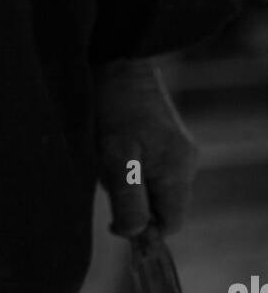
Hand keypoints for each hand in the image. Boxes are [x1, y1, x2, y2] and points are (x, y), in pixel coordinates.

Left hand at [93, 57, 197, 237]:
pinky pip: (149, 166)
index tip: (114, 213)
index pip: (170, 223)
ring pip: (152, 185)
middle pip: (161, 204)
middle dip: (132, 200)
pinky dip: (128, 164)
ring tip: (107, 152)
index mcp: (178, 170)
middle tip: (106, 172)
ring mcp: (176, 147)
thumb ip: (128, 199)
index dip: (143, 228)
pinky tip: (112, 143)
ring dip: (127, 180)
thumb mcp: (115, 156)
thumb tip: (134, 234)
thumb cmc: (115, 105)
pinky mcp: (164, 135)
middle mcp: (185, 161)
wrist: (117, 57)